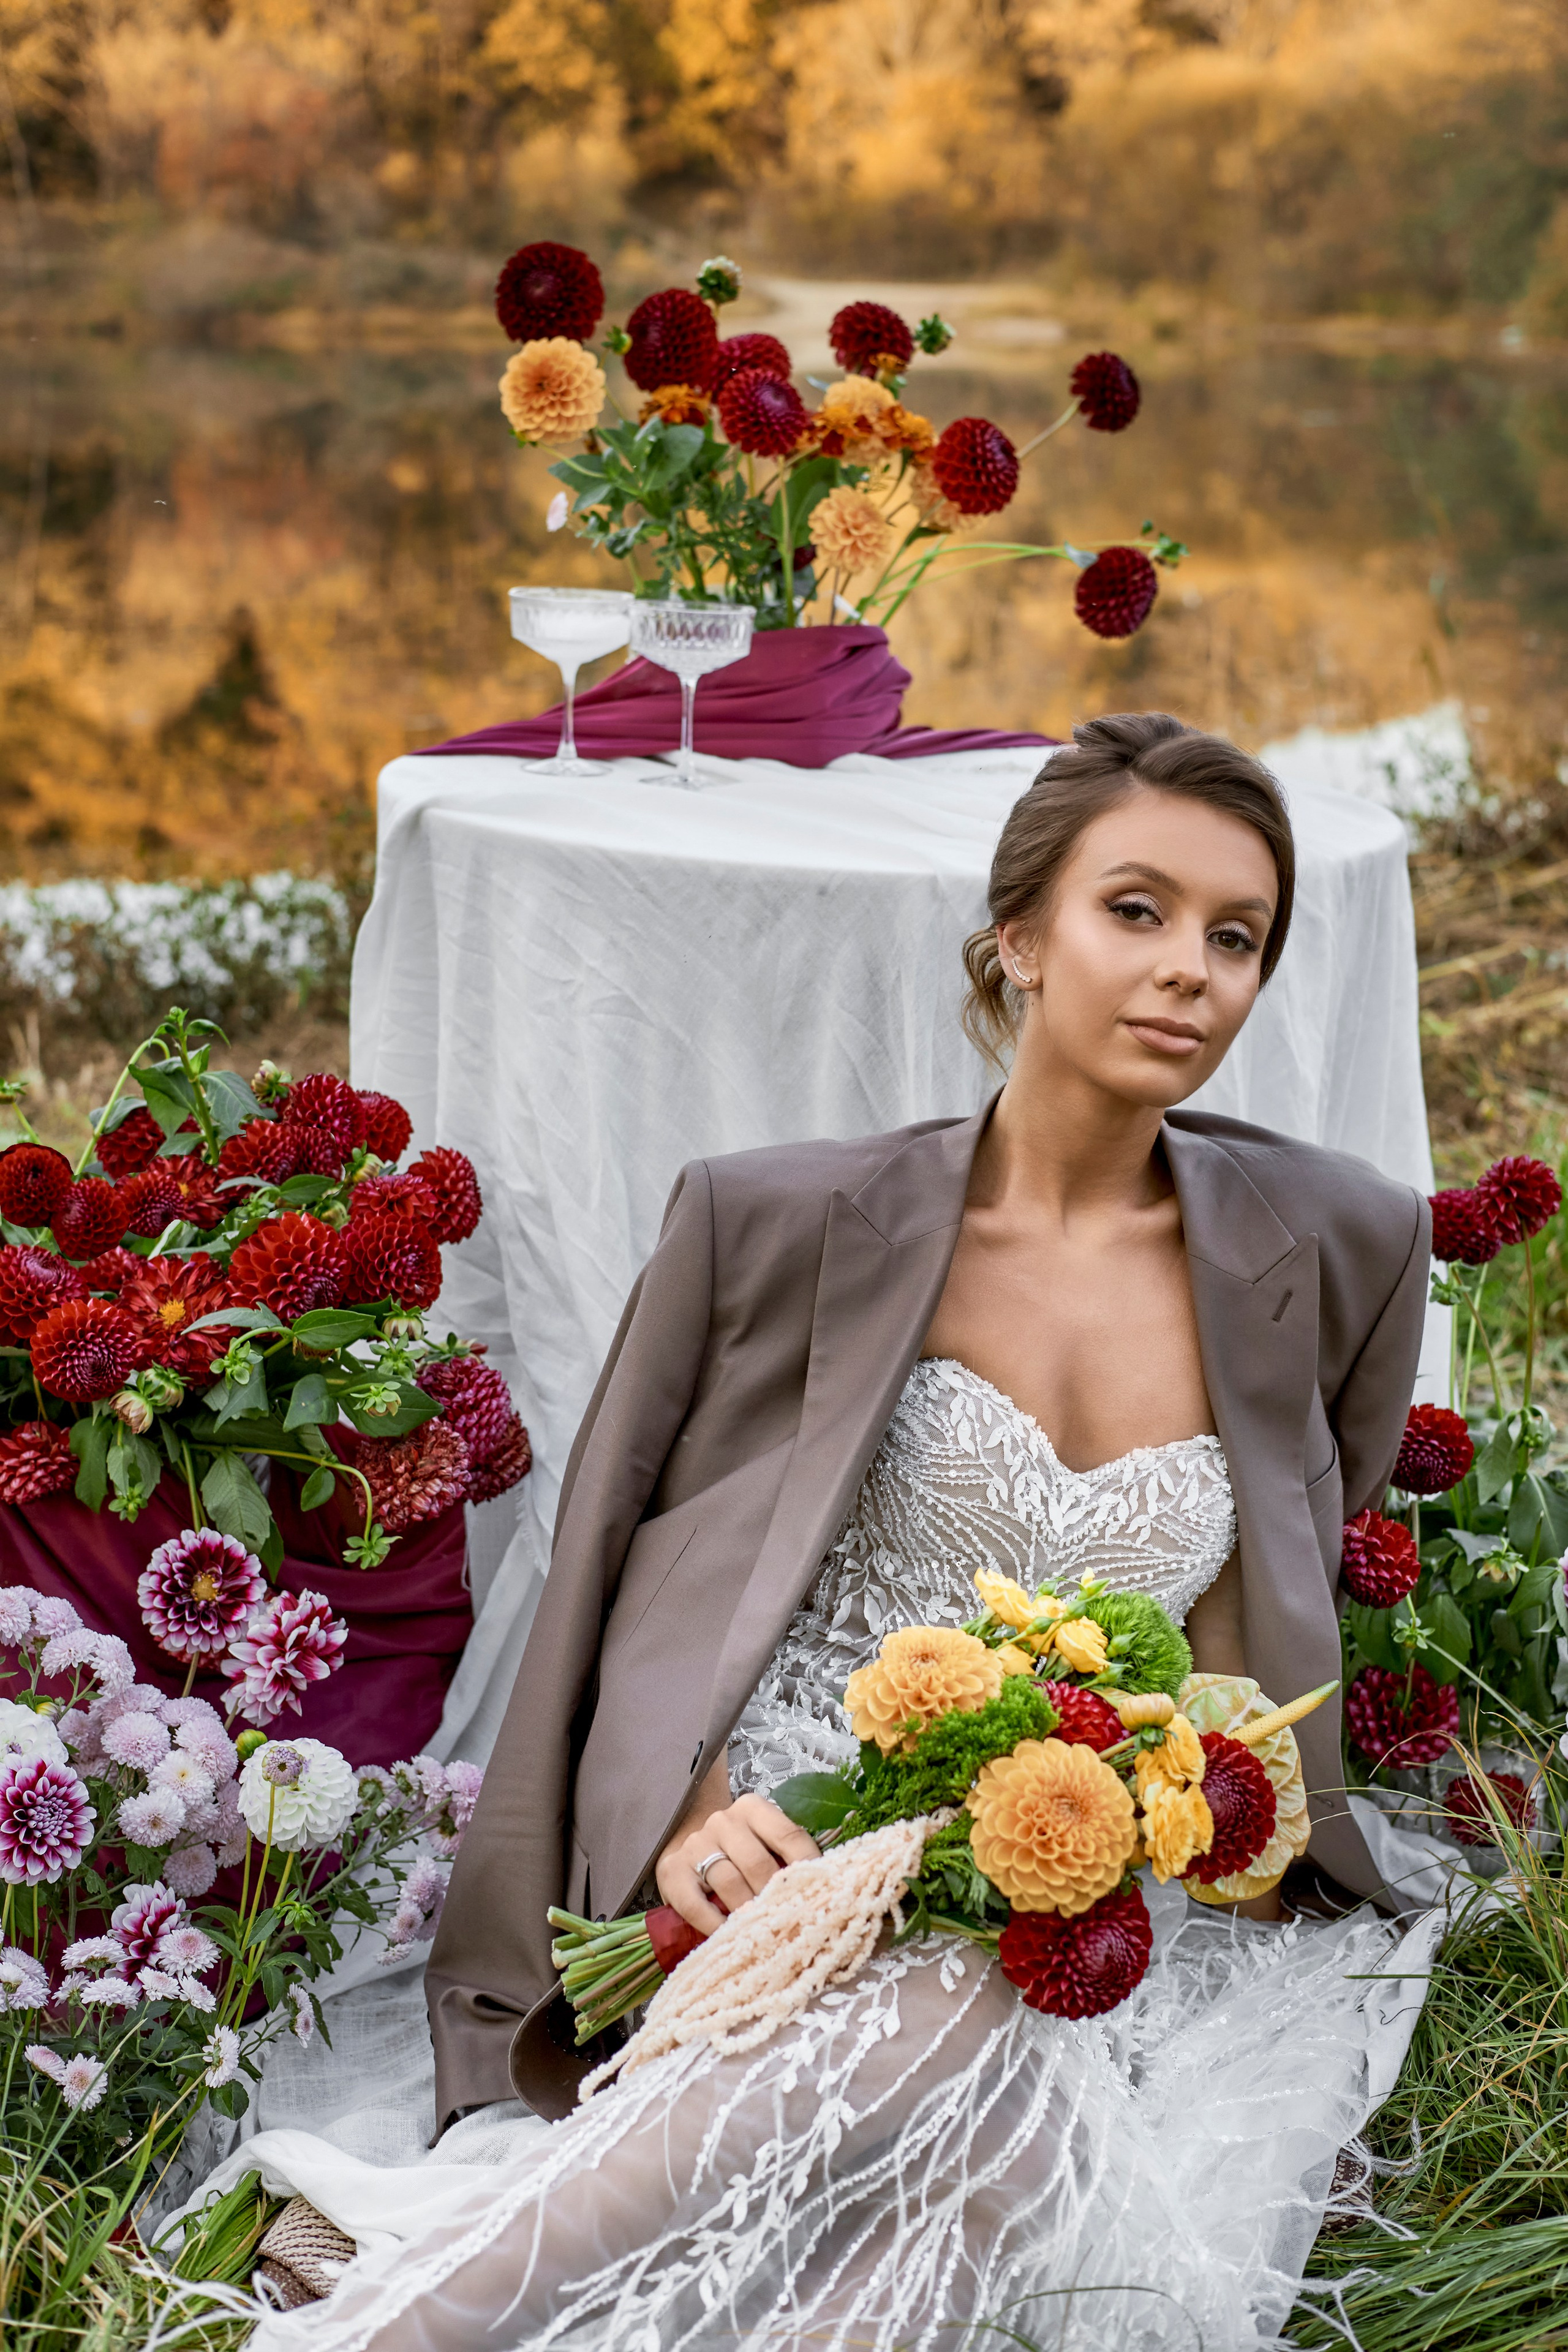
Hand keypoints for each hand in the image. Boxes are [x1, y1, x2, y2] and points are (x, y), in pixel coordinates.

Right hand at [655, 1793, 819, 1933]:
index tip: (822, 1892)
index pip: (788, 1835)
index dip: (807, 1865)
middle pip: (758, 1863)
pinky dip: (714, 1924)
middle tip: (793, 1925)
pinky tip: (728, 1937)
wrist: (687, 1842)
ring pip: (729, 1883)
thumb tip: (823, 1889)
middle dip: (776, 1898)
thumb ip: (786, 1857)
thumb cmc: (738, 1849)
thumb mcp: (762, 1840)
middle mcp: (723, 1821)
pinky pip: (694, 1904)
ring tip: (764, 1935)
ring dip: (749, 1913)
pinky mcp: (672, 1871)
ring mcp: (695, 1845)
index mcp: (753, 1809)